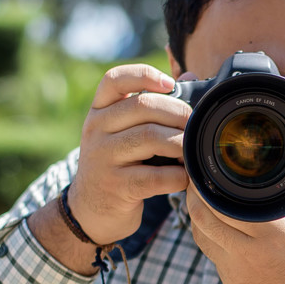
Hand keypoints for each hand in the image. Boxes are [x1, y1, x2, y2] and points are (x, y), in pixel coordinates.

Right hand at [68, 64, 190, 245]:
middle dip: (177, 112)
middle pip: (142, 107)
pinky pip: (154, 176)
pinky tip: (184, 177)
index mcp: (99, 111)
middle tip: (194, 124)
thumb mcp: (122, 132)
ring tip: (192, 150)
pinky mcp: (116, 187)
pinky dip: (177, 176)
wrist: (90, 209)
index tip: (169, 83)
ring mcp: (103, 159)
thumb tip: (188, 76)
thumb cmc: (118, 164)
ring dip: (180, 142)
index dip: (144, 74)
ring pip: (149, 138)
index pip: (114, 80)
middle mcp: (96, 130)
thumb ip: (151, 105)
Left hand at [186, 184, 284, 283]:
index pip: (224, 202)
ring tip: (201, 200)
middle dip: (194, 196)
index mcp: (272, 234)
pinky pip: (214, 256)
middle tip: (197, 180)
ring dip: (197, 217)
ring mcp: (236, 272)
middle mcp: (248, 253)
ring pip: (202, 237)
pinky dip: (211, 239)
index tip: (209, 171)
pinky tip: (218, 228)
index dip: (210, 185)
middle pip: (204, 218)